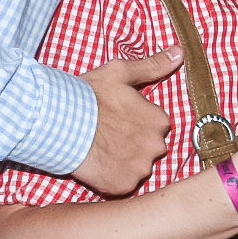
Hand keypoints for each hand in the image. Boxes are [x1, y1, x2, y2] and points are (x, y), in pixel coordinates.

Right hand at [71, 47, 182, 195]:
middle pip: (150, 148)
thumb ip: (153, 65)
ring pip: (137, 167)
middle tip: (108, 134)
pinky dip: (112, 178)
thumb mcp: (120, 72)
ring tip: (101, 149)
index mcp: (159, 121)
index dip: (136, 123)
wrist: (57, 121)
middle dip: (133, 143)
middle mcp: (156, 146)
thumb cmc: (87, 95)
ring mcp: (140, 168)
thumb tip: (180, 52)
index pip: (156, 126)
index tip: (118, 119)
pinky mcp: (123, 186)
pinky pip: (123, 185)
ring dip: (124, 162)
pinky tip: (98, 165)